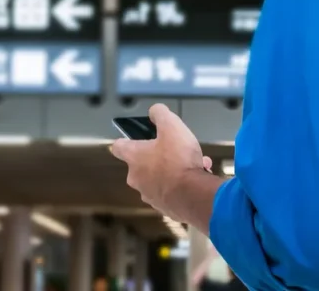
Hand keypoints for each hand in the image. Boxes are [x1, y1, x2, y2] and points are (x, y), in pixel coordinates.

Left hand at [110, 103, 208, 221]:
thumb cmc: (178, 159)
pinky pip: (171, 191)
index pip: (119, 147)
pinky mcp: (165, 207)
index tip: (135, 137)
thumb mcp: (171, 126)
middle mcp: (137, 178)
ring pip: (159, 178)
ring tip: (194, 162)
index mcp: (134, 158)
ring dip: (173, 170)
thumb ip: (160, 114)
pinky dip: (181, 183)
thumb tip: (154, 111)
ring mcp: (150, 195)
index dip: (126, 140)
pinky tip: (198, 175)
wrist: (192, 195)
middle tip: (175, 149)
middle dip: (158, 156)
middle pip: (141, 164)